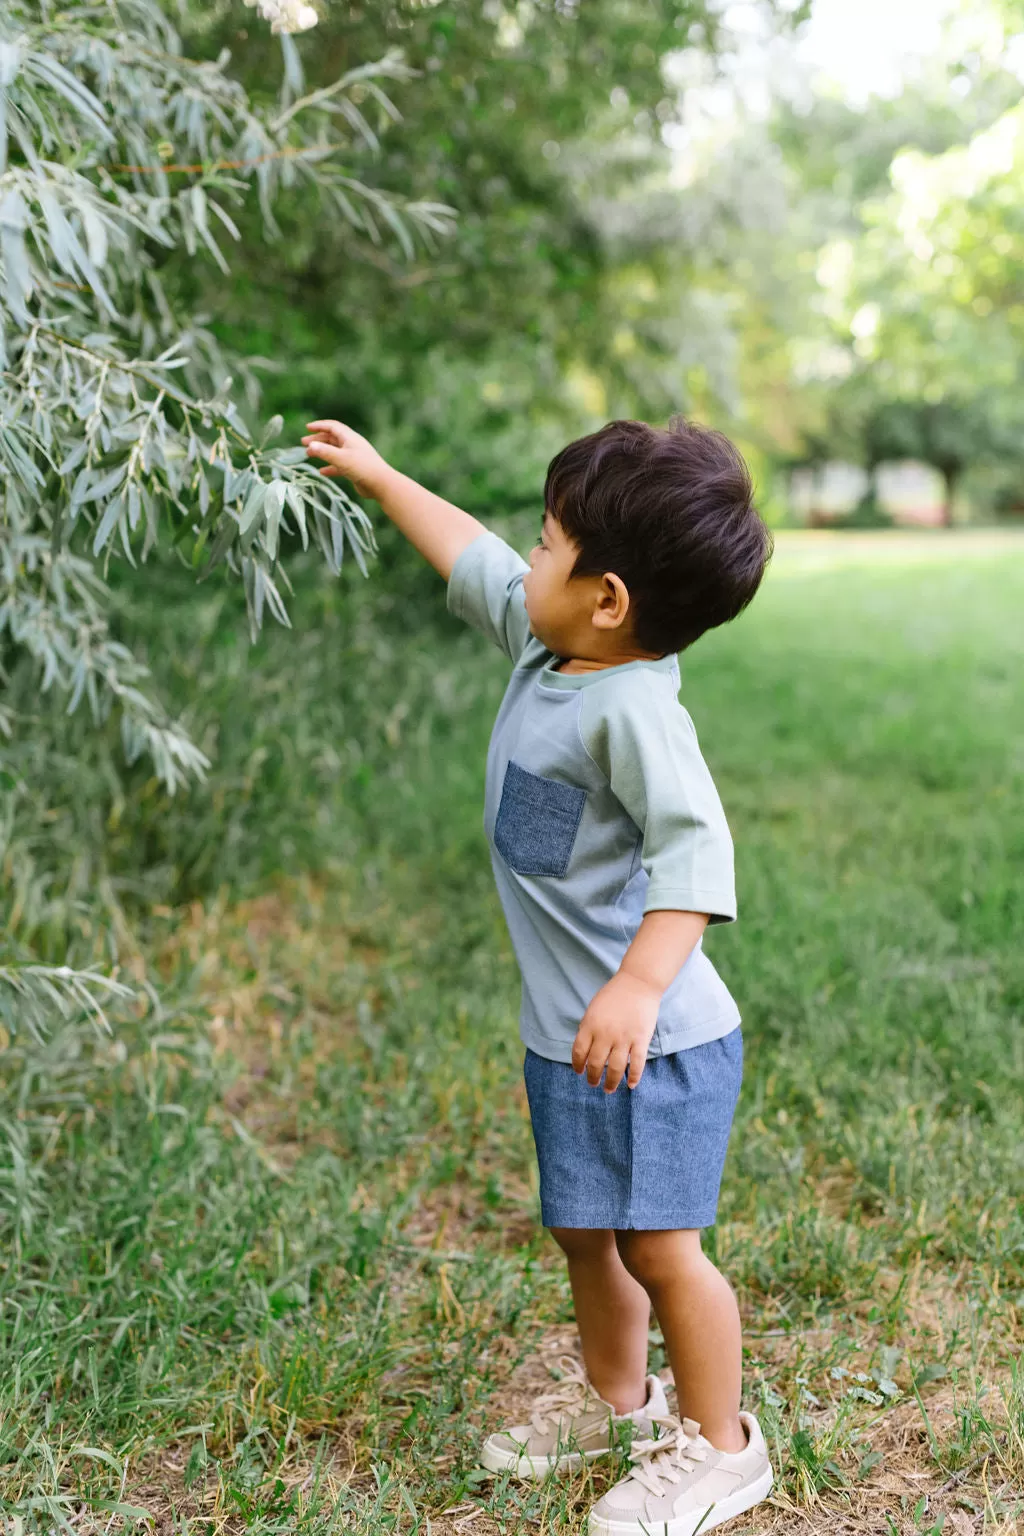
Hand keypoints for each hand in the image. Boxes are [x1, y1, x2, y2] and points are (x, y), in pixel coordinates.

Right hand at [301, 419, 390, 498]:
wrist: (381, 484)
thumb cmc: (363, 468)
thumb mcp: (341, 458)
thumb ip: (325, 452)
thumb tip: (310, 446)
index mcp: (350, 438)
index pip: (332, 427)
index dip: (319, 426)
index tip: (307, 428)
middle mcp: (352, 445)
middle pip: (332, 438)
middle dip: (318, 439)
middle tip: (303, 443)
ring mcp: (354, 457)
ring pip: (334, 452)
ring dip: (322, 452)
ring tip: (308, 455)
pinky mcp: (355, 469)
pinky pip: (339, 465)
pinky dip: (330, 467)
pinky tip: (322, 472)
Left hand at [571, 971, 661, 1092]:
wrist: (638, 983)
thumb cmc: (614, 995)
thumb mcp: (593, 1009)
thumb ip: (588, 1028)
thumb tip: (583, 1050)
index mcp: (590, 1025)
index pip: (579, 1051)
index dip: (578, 1065)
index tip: (579, 1072)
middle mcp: (605, 1034)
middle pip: (595, 1063)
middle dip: (592, 1077)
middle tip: (593, 1084)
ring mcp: (624, 1038)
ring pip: (615, 1068)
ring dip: (611, 1082)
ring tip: (609, 1090)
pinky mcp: (641, 1039)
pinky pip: (637, 1063)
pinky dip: (634, 1077)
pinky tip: (631, 1085)